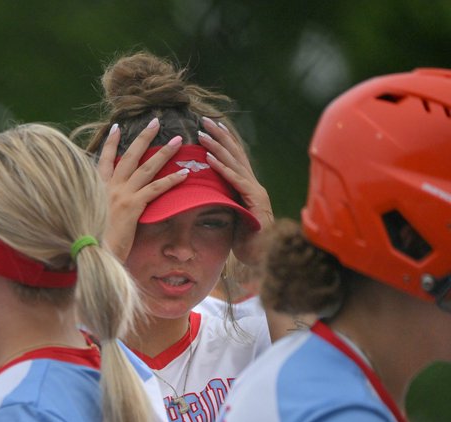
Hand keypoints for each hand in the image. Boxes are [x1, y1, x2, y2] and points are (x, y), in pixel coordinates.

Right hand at [95, 119, 186, 261]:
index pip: (103, 160)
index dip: (110, 143)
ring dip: (164, 152)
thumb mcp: (92, 215)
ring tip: (178, 141)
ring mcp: (120, 195)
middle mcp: (108, 187)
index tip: (116, 127)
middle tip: (156, 121)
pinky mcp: (132, 206)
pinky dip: (170, 180)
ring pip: (145, 168)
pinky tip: (184, 174)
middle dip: (143, 137)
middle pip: (128, 156)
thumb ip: (100, 203)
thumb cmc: (92, 239)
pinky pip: (155, 189)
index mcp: (96, 188)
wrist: (91, 253)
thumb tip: (107, 200)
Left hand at [198, 116, 272, 264]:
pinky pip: (235, 181)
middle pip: (235, 154)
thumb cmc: (246, 241)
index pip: (234, 159)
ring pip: (235, 163)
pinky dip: (222, 168)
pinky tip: (210, 158)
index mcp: (247, 187)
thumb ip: (223, 203)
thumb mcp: (231, 217)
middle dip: (219, 136)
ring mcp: (255, 191)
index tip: (209, 127)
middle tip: (203, 120)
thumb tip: (207, 195)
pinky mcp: (254, 201)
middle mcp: (253, 184)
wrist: (264, 258)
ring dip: (217, 146)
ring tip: (202, 133)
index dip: (223, 141)